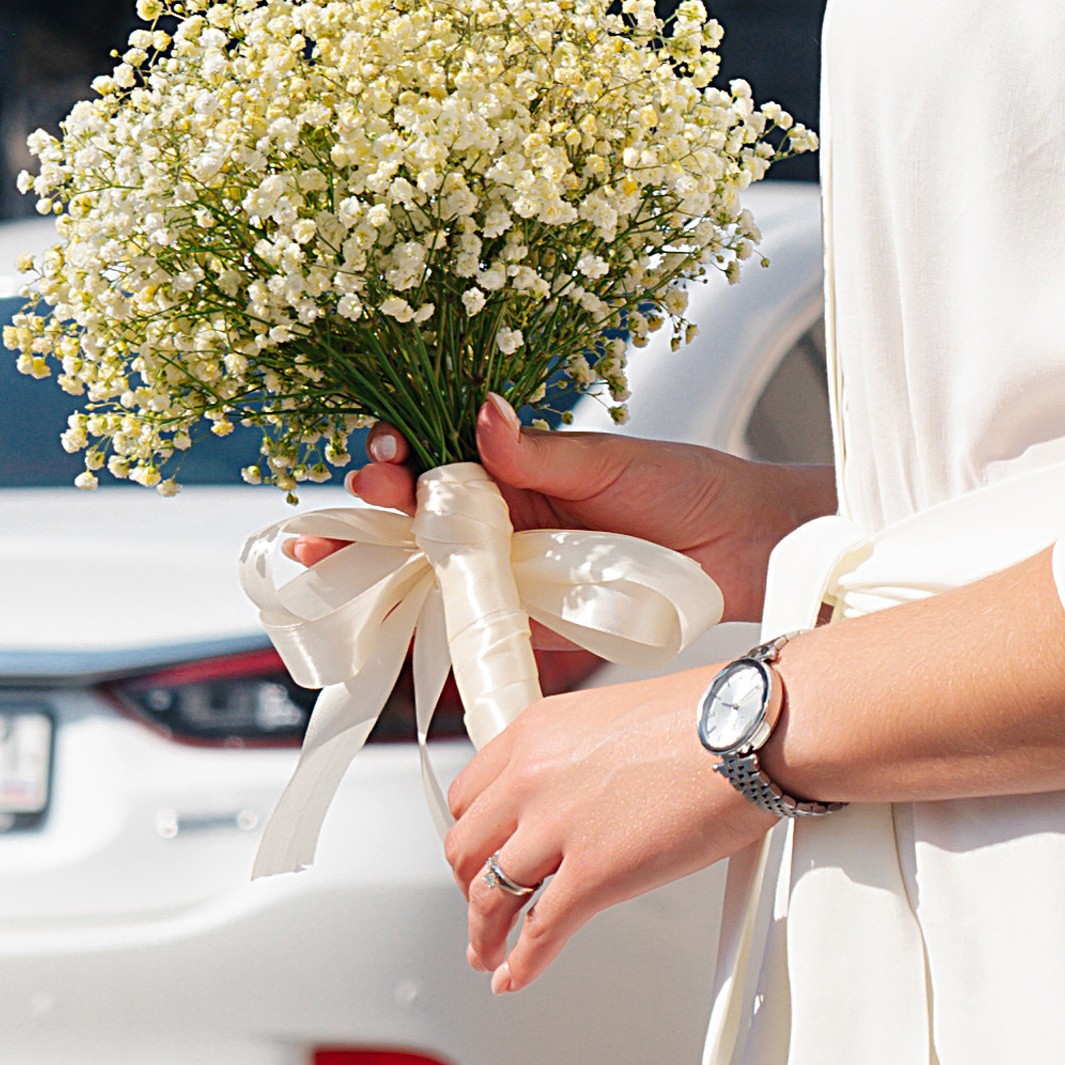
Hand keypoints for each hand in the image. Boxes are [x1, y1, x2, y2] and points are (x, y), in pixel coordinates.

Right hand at [282, 393, 829, 622]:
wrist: (746, 547)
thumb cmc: (686, 487)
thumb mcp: (615, 461)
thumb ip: (546, 450)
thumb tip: (483, 414)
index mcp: (511, 470)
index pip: (431, 463)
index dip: (391, 465)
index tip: (376, 467)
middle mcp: (500, 524)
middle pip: (410, 530)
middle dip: (355, 531)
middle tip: (318, 539)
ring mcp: (512, 580)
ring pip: (427, 586)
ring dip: (373, 588)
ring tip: (327, 585)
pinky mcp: (535, 634)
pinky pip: (474, 643)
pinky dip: (434, 650)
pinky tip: (396, 649)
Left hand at [444, 659, 756, 991]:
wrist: (748, 732)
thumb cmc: (705, 721)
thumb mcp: (610, 719)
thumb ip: (575, 757)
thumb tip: (577, 794)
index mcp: (534, 733)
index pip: (469, 795)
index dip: (471, 835)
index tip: (478, 854)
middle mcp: (533, 777)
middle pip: (465, 849)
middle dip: (468, 888)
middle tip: (480, 909)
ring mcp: (558, 828)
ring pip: (491, 897)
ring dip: (485, 936)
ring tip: (488, 954)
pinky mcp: (592, 875)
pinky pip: (539, 932)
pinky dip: (521, 964)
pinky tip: (515, 976)